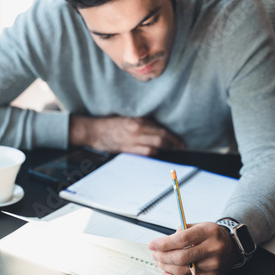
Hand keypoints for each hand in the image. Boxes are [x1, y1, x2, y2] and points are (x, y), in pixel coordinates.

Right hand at [69, 115, 184, 155]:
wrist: (94, 131)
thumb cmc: (111, 124)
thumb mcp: (128, 118)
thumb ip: (143, 123)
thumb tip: (158, 129)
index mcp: (137, 121)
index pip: (160, 129)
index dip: (172, 136)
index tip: (180, 141)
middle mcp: (136, 130)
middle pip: (160, 138)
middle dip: (173, 144)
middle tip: (181, 147)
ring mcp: (131, 141)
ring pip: (154, 147)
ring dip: (164, 150)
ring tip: (171, 152)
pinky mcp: (126, 149)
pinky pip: (144, 154)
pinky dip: (152, 154)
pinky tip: (157, 155)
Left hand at [148, 222, 237, 274]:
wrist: (231, 246)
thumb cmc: (210, 236)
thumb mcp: (198, 226)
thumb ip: (180, 233)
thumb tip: (161, 244)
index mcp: (208, 231)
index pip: (182, 239)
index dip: (163, 244)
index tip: (152, 245)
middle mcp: (213, 248)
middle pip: (181, 257)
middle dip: (162, 257)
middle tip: (154, 254)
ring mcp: (214, 265)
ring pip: (183, 270)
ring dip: (165, 267)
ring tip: (159, 262)